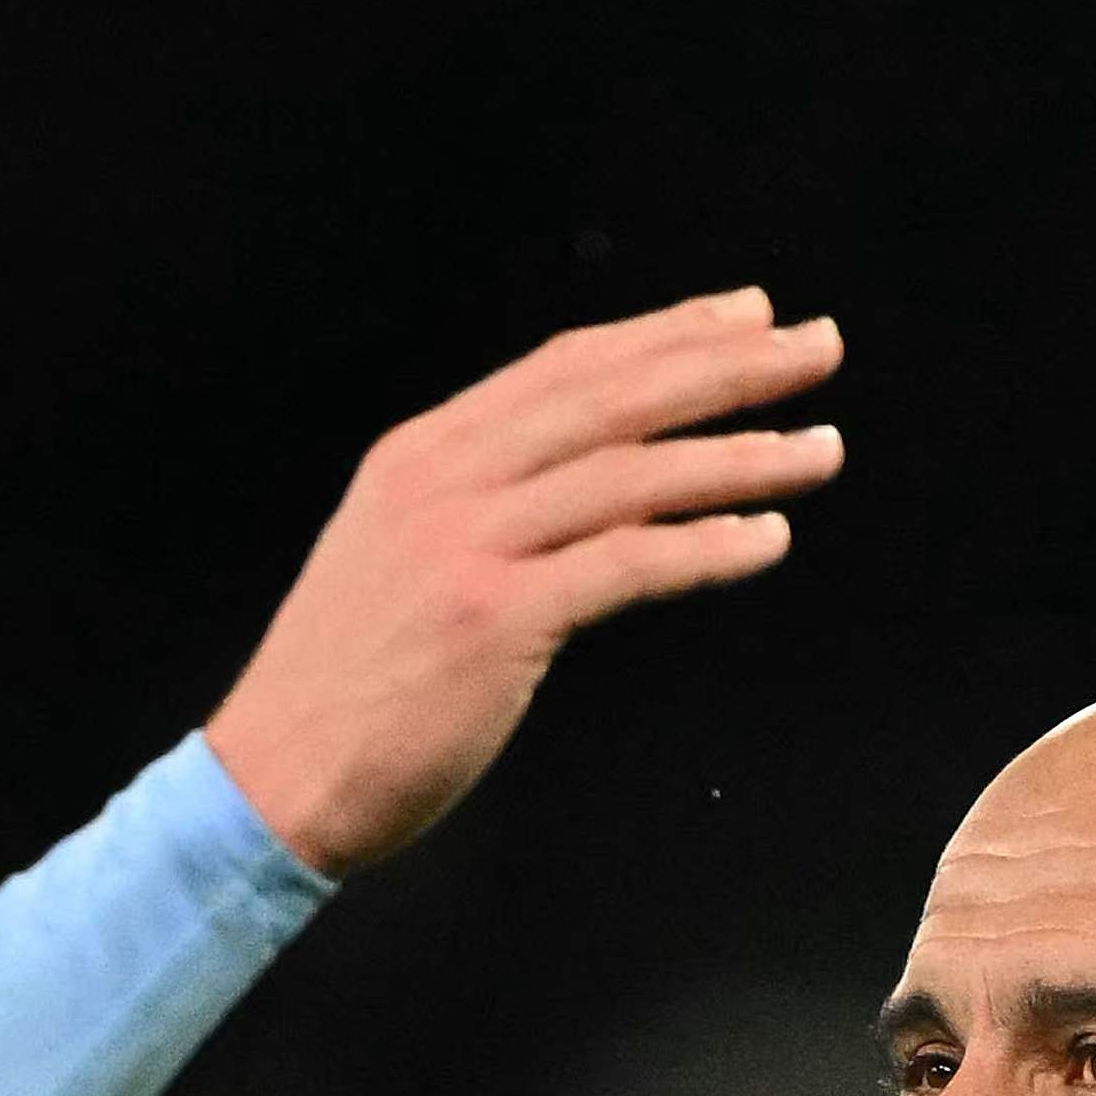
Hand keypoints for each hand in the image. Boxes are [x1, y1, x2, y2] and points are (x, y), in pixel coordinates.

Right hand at [208, 288, 847, 875]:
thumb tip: (585, 481)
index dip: (667, 334)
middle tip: (818, 349)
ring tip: (821, 449)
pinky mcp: (494, 620)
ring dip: (742, 457)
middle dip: (728, 368)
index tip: (749, 317)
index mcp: (423, 454)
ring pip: (632, 475)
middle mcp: (445, 481)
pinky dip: (705, 546)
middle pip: (613, 399)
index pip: (566, 367)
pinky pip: (626, 565)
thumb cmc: (347, 688)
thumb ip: (478, 506)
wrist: (274, 778)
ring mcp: (467, 546)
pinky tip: (765, 538)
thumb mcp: (398, 557)